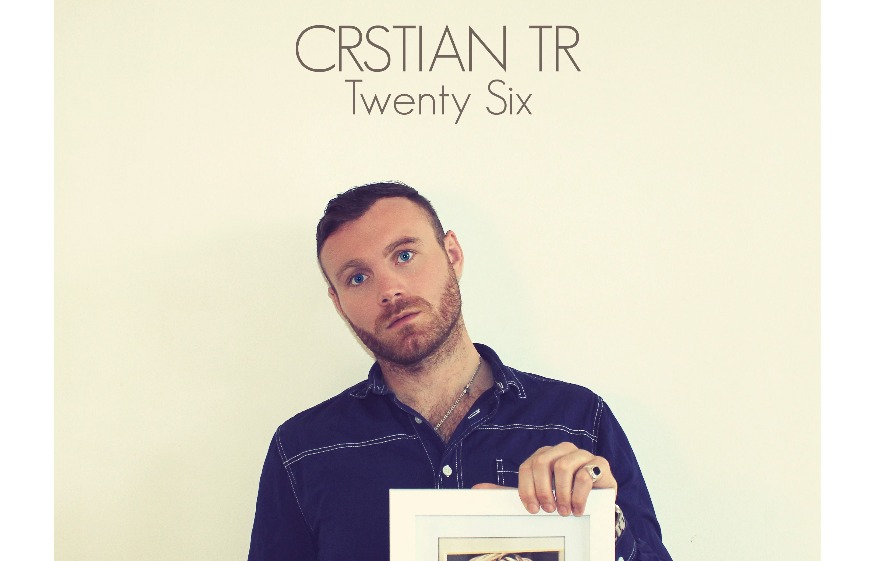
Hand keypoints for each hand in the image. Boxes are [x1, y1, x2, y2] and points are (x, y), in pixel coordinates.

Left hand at [473, 442, 616, 516]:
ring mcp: (582, 454)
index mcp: (545, 455)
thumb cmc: (564, 497)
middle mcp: (563, 450)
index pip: (528, 465)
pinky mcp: (600, 464)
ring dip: (562, 494)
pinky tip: (578, 509)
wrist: (597, 505)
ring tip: (564, 511)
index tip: (533, 509)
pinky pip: (585, 474)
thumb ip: (511, 492)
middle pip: (543, 462)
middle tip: (549, 510)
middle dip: (543, 490)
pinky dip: (578, 496)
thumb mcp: (537, 496)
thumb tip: (477, 488)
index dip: (527, 488)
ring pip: (564, 466)